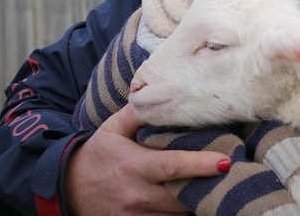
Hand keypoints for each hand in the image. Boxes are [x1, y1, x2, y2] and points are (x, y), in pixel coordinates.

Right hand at [64, 105, 229, 215]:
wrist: (64, 189)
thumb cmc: (96, 154)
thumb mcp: (112, 129)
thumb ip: (138, 113)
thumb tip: (160, 95)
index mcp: (133, 166)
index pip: (171, 166)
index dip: (199, 165)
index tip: (224, 162)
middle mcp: (136, 194)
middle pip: (181, 196)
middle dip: (207, 189)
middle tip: (235, 175)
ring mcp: (135, 215)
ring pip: (177, 214)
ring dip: (199, 203)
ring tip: (221, 188)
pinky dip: (182, 214)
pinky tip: (198, 202)